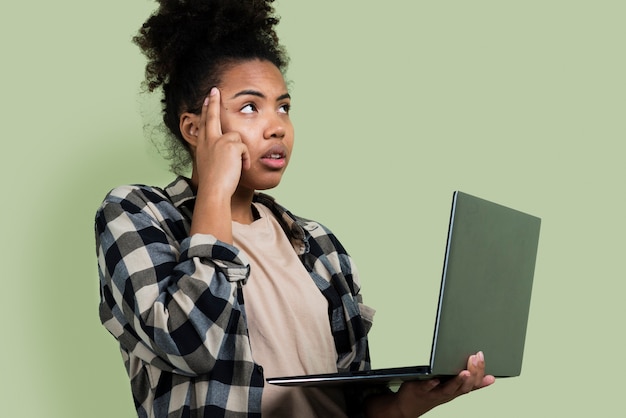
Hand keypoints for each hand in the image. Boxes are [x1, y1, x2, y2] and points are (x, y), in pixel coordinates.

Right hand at [188, 87, 249, 240]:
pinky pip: (245, 148)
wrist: (214, 190)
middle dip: (213, 102)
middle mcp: (208, 140)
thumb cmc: (214, 184)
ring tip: (237, 167)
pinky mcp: (231, 144)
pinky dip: (246, 159)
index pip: (204, 124)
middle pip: (211, 117)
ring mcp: (219, 141)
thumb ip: (216, 154)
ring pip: (237, 138)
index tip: (207, 99)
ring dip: (241, 153)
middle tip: (214, 90)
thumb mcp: (210, 165)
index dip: (205, 111)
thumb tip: (227, 149)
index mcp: (202, 145)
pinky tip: (241, 168)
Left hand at [365, 352, 494, 417]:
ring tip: (464, 372)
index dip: (480, 372)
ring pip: (449, 389)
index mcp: (456, 390)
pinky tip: (435, 379)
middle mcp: (448, 393)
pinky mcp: (420, 390)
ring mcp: (434, 393)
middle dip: (472, 373)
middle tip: (476, 359)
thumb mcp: (453, 387)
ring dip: (458, 381)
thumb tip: (489, 376)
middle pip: (465, 387)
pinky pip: (427, 388)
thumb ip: (469, 381)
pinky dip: (432, 384)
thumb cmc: (432, 393)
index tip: (482, 357)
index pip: (474, 383)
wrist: (409, 406)